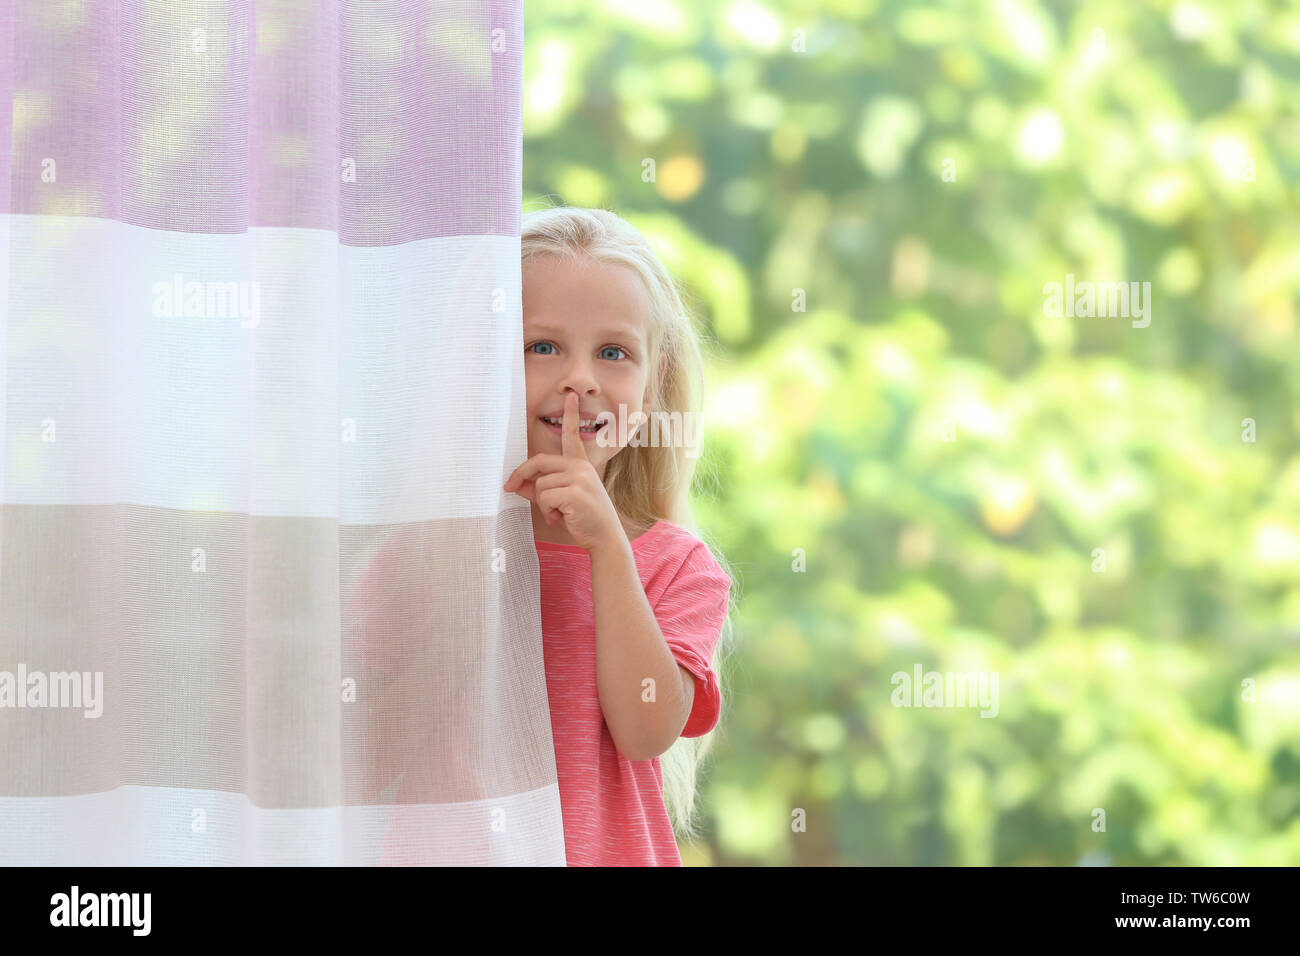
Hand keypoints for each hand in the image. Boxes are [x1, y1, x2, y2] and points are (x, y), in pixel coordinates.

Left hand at [503, 391, 623, 551]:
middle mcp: (580, 466)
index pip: (572, 435)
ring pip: (540, 484)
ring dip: (541, 504)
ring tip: (555, 514)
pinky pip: (544, 497)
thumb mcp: (561, 500)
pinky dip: (546, 511)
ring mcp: (579, 477)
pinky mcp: (575, 491)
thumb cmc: (584, 518)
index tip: (571, 396)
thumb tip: (516, 485)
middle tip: (509, 488)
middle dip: (520, 475)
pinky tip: (559, 518)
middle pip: (538, 461)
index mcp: (580, 464)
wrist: (605, 537)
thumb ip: (540, 489)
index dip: (571, 415)